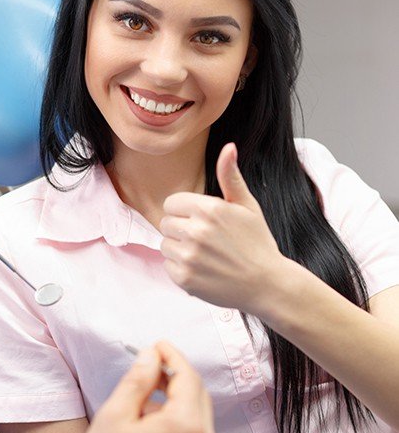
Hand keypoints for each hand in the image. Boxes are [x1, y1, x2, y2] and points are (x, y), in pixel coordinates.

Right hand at [84, 341, 215, 432]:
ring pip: (195, 410)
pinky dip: (175, 415)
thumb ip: (138, 379)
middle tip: (150, 362)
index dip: (171, 354)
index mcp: (187, 426)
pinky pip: (193, 429)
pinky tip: (149, 417)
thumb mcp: (116, 415)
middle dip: (173, 373)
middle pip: (197, 391)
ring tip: (143, 393)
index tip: (157, 344)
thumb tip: (152, 354)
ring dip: (173, 395)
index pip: (187, 376)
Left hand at [160, 143, 286, 314]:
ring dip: (179, 250)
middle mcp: (196, 231)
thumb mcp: (247, 205)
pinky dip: (181, 270)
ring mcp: (189, 256)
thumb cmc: (257, 243)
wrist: (268, 285)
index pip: (171, 203)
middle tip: (205, 241)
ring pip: (165, 245)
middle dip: (181, 230)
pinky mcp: (185, 279)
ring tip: (205, 256)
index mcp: (208, 209)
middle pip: (166, 224)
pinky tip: (203, 271)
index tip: (201, 221)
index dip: (185, 212)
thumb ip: (230, 176)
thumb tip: (229, 147)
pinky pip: (168, 267)